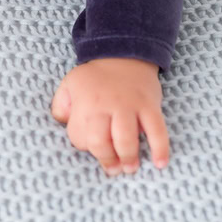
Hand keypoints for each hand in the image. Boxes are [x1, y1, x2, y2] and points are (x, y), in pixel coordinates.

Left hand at [49, 57, 170, 174]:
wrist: (125, 53)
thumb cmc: (95, 76)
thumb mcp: (70, 84)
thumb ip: (61, 105)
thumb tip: (62, 123)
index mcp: (85, 103)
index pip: (80, 137)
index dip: (84, 144)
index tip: (90, 144)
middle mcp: (106, 106)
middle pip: (101, 142)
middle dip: (105, 159)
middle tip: (112, 167)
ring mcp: (130, 106)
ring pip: (126, 140)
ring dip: (127, 158)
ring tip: (129, 167)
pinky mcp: (150, 106)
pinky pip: (158, 131)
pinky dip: (160, 149)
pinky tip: (159, 163)